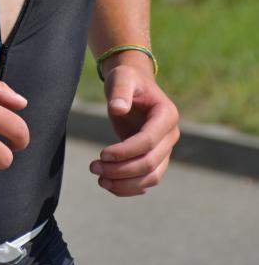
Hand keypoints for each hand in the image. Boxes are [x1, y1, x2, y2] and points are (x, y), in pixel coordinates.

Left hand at [89, 60, 179, 196]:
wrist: (132, 85)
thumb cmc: (127, 79)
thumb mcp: (122, 77)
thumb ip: (120, 91)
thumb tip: (117, 108)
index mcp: (167, 115)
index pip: (148, 141)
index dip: (125, 151)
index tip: (102, 154)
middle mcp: (170, 135)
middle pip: (150, 163)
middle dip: (121, 170)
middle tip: (93, 167)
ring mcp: (165, 149)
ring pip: (151, 177)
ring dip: (125, 184)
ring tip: (100, 180)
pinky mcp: (156, 158)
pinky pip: (147, 180)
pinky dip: (129, 187)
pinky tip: (110, 185)